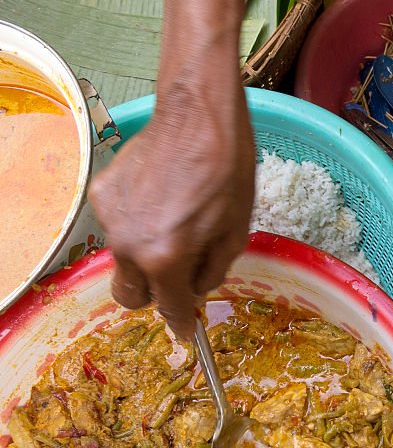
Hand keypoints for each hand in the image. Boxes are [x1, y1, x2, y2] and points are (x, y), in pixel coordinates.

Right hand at [89, 79, 254, 338]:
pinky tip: (160, 197)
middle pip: (131, 296)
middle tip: (179, 275)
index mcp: (166, 258)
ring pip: (123, 261)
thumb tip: (197, 292)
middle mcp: (130, 245)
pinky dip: (136, 223)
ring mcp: (111, 219)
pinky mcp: (102, 194)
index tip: (186, 330)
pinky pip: (118, 226)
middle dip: (155, 294)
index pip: (170, 309)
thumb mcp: (235, 232)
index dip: (182, 323)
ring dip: (145, 256)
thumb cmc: (227, 173)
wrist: (198, 117)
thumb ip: (212, 270)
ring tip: (175, 222)